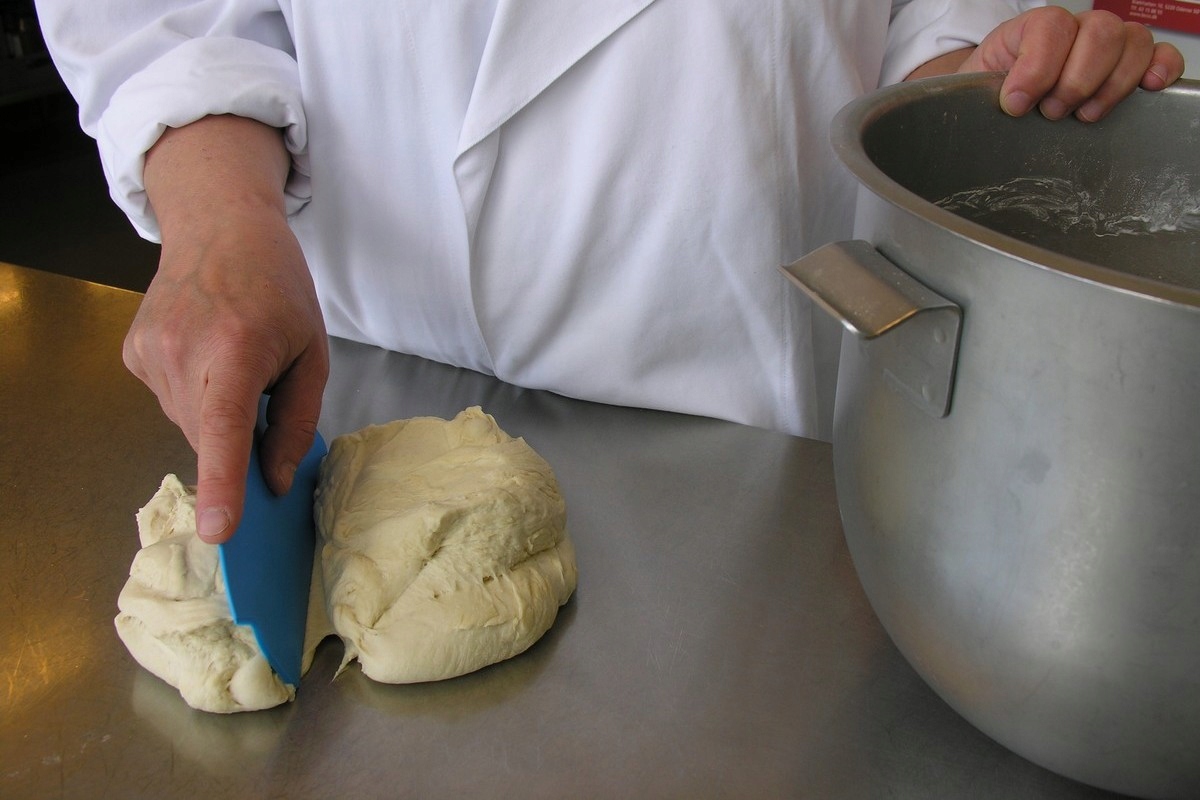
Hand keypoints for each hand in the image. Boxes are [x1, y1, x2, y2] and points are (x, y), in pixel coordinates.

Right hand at [125, 116, 328, 543]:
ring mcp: (148, 354)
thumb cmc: (278, 287)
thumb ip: (296, 421)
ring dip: (215, 410)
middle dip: (238, 434)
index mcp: (235, 351)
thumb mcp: (313, 352)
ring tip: (232, 355)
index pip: (224, 431)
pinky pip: (169, 400)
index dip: (222, 485)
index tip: (217, 532)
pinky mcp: (132, 354)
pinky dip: (193, 392)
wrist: (220, 226)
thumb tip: (273, 481)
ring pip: (188, 423)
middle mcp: (181, 353)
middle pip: (210, 437)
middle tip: (261, 384)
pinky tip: (206, 351)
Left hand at [965, 7, 1184, 121]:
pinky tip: (1147, 88)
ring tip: (1084, 115)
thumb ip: (977, 94)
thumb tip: (996, 110)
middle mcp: (1075, 29)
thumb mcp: (973, 92)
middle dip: (1076, 82)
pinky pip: (1160, 55)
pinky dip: (1161, 68)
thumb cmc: (988, 97)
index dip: (1037, 68)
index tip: (1017, 104)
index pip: (1050, 27)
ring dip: (1110, 85)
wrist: (994, 104)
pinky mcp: (1129, 65)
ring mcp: (1106, 44)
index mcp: (1031, 28)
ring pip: (1131, 42)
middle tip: (1053, 113)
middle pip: (1100, 32)